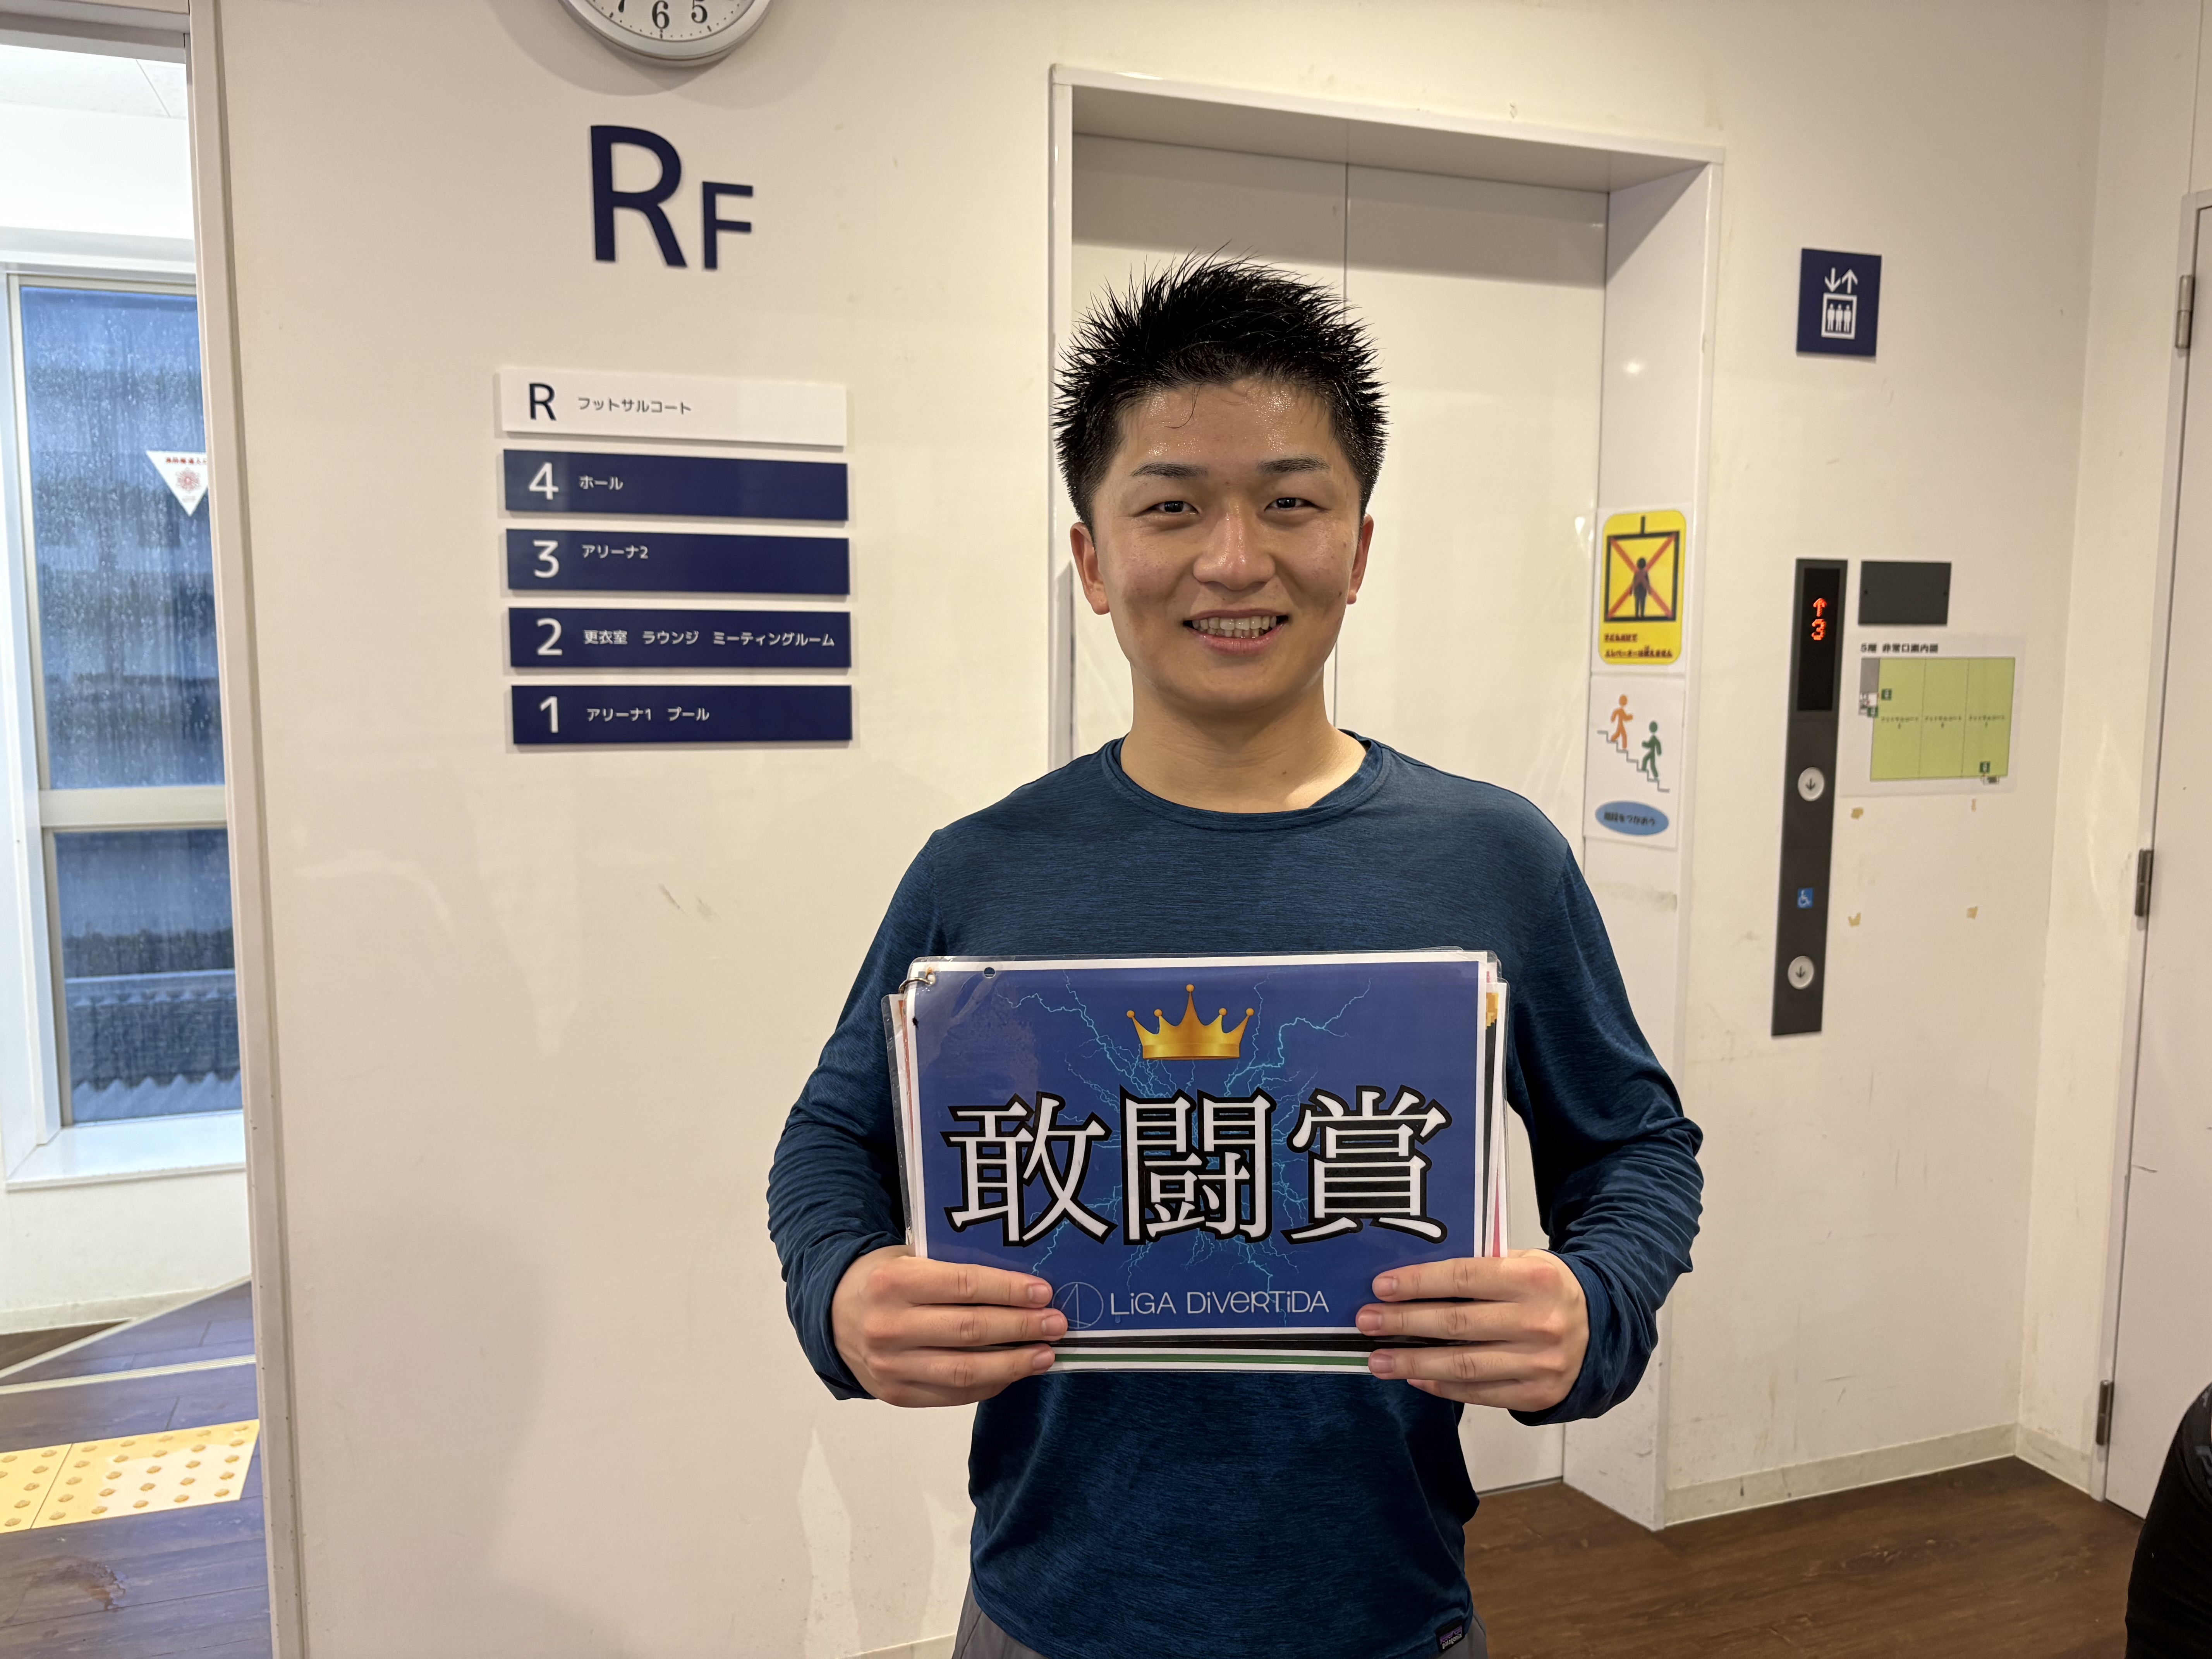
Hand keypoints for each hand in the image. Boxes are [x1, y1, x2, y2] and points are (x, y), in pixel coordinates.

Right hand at [831, 1245, 1062, 1406]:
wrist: (833, 1316)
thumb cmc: (886, 1279)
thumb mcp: (910, 1259)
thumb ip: (954, 1269)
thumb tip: (1022, 1285)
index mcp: (894, 1282)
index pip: (963, 1285)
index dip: (1008, 1291)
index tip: (1044, 1292)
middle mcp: (889, 1327)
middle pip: (969, 1331)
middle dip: (1020, 1327)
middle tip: (1057, 1324)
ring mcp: (890, 1367)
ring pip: (964, 1371)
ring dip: (1013, 1364)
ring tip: (1045, 1355)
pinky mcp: (896, 1395)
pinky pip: (953, 1396)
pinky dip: (989, 1385)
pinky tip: (1013, 1373)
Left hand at [1357, 1249, 1588, 1410]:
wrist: (1602, 1328)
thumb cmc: (1546, 1290)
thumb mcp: (1524, 1263)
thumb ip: (1479, 1269)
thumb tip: (1413, 1281)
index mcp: (1533, 1279)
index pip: (1463, 1278)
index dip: (1418, 1284)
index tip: (1381, 1287)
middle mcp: (1538, 1322)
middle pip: (1456, 1324)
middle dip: (1404, 1323)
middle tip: (1366, 1321)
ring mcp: (1539, 1363)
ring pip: (1463, 1365)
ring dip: (1413, 1362)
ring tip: (1378, 1359)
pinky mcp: (1536, 1394)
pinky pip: (1478, 1392)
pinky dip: (1442, 1386)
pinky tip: (1415, 1377)